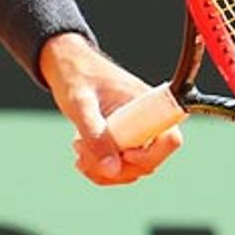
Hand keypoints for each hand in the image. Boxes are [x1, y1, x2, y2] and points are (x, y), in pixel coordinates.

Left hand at [41, 33, 183, 185]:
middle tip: (82, 151)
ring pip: (133, 169)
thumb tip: (112, 170)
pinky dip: (101, 169)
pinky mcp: (123, 139)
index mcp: (148, 104)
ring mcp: (135, 131)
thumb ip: (95, 134)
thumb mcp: (80, 104)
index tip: (122, 154)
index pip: (170, 140)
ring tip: (78, 148)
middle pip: (150, 162)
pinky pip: (121, 166)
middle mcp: (147, 120)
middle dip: (117, 167)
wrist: (64, 64)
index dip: (150, 156)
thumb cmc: (76, 76)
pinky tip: (82, 156)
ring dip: (105, 170)